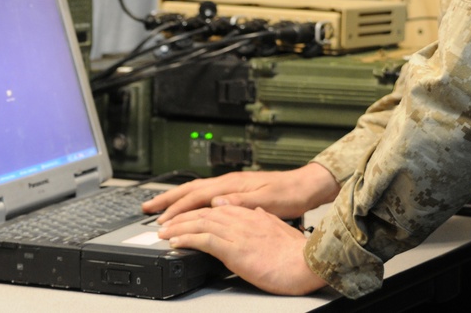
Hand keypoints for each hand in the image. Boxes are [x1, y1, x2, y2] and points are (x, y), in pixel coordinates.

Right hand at [142, 162, 339, 222]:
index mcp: (232, 184)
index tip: (162, 220)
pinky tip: (188, 204)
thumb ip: (240, 202)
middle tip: (147, 209)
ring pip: (196, 190)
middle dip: (167, 199)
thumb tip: (216, 203)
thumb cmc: (289, 194)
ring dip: (176, 198)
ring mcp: (231, 184)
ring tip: (159, 206)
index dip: (178, 208)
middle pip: (190, 189)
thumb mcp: (266, 201)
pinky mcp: (236, 189)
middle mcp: (228, 181)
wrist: (304, 186)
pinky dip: (191, 199)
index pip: (197, 196)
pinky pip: (205, 193)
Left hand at [159, 204, 326, 295]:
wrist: (305, 263)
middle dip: (183, 216)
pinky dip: (188, 239)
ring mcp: (238, 233)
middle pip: (205, 212)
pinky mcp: (235, 249)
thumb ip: (265, 219)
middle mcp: (243, 219)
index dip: (199, 211)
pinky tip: (176, 242)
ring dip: (179, 227)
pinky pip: (205, 240)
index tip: (186, 215)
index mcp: (253, 215)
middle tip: (166, 222)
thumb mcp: (280, 227)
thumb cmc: (296, 251)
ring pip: (201, 223)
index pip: (219, 208)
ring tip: (164, 232)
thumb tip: (257, 213)